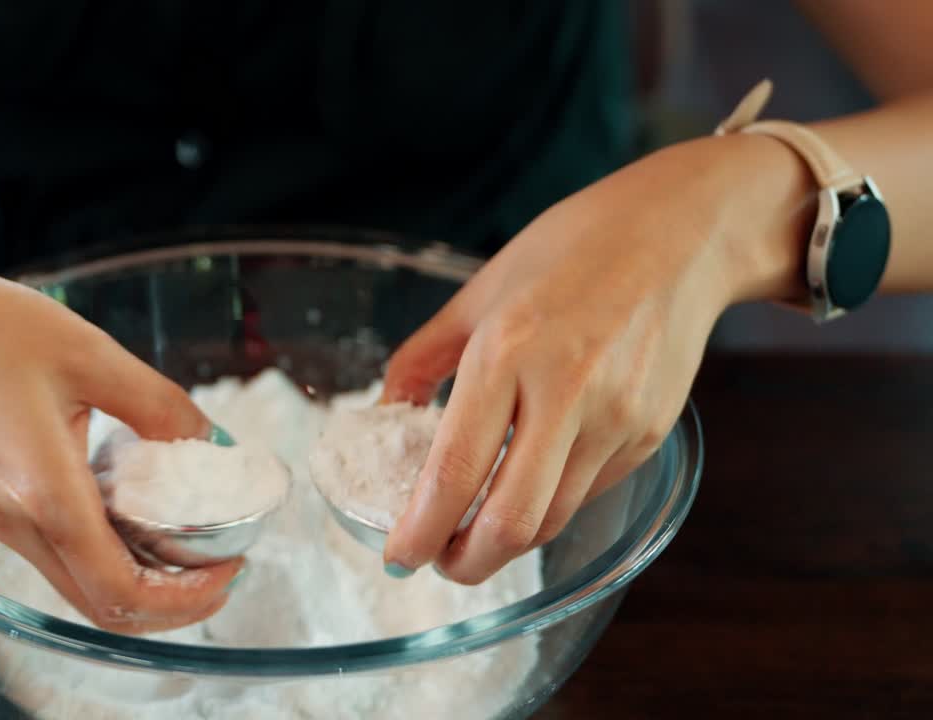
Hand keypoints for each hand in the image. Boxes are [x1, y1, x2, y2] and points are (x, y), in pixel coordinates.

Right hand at [0, 248, 241, 631]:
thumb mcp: (88, 353)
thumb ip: (156, 404)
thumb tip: (210, 439)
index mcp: (42, 493)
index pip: (119, 591)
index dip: (184, 599)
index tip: (229, 570)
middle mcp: (16, 522)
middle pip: (101, 605)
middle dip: (171, 603)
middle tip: (222, 567)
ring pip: (79, 584)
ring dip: (140, 580)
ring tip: (192, 542)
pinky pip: (59, 552)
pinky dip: (108, 552)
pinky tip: (139, 510)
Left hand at [381, 135, 801, 582]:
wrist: (683, 234)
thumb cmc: (572, 249)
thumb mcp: (481, 291)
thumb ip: (425, 355)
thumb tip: (388, 408)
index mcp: (507, 350)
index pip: (455, 470)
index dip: (420, 529)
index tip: (397, 556)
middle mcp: (565, 392)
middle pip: (511, 521)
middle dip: (465, 561)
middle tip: (438, 561)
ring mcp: (615, 418)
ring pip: (552, 518)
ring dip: (507, 543)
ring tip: (475, 534)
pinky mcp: (647, 433)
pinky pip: (586, 492)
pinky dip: (548, 504)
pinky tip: (527, 485)